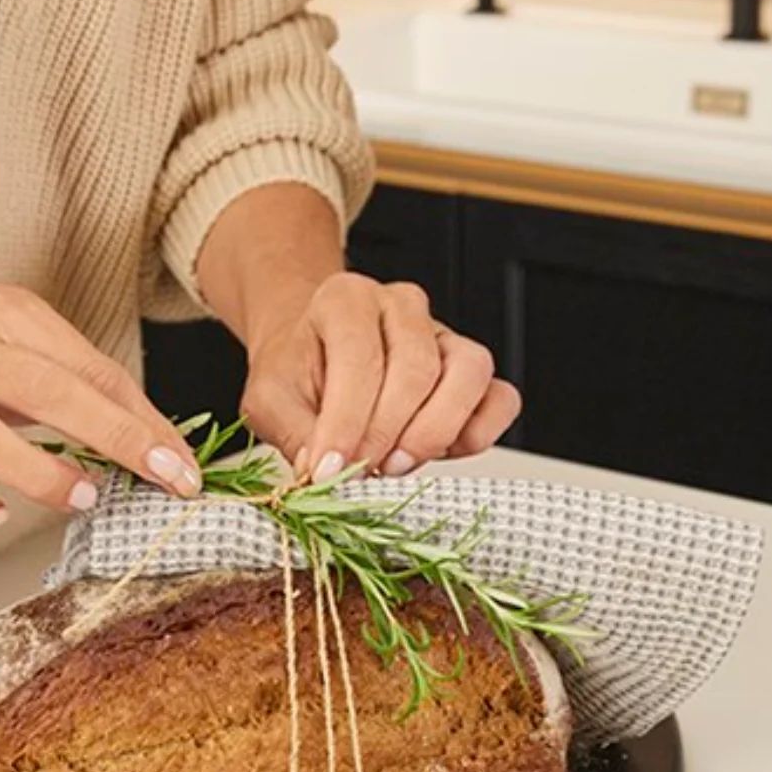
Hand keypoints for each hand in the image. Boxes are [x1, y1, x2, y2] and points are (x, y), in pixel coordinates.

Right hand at [0, 283, 201, 545]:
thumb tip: (151, 438)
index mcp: (1, 315)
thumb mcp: (8, 348)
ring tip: (85, 497)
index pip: (90, 366)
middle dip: (121, 436)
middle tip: (170, 477)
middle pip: (50, 388)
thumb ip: (70, 383)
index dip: (145, 418)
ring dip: (42, 471)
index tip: (184, 460)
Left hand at [239, 272, 520, 482]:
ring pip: (468, 375)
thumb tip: (323, 472)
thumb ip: (293, 433)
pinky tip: (439, 452)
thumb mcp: (270, 401)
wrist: (314, 357)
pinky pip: (501, 399)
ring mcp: (445, 335)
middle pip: (416, 369)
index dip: (345, 423)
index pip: (359, 359)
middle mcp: (402, 307)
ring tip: (396, 464)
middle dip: (386, 434)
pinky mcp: (473, 371)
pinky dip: (478, 434)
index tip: (329, 470)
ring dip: (434, 431)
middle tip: (360, 472)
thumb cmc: (297, 372)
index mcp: (346, 299)